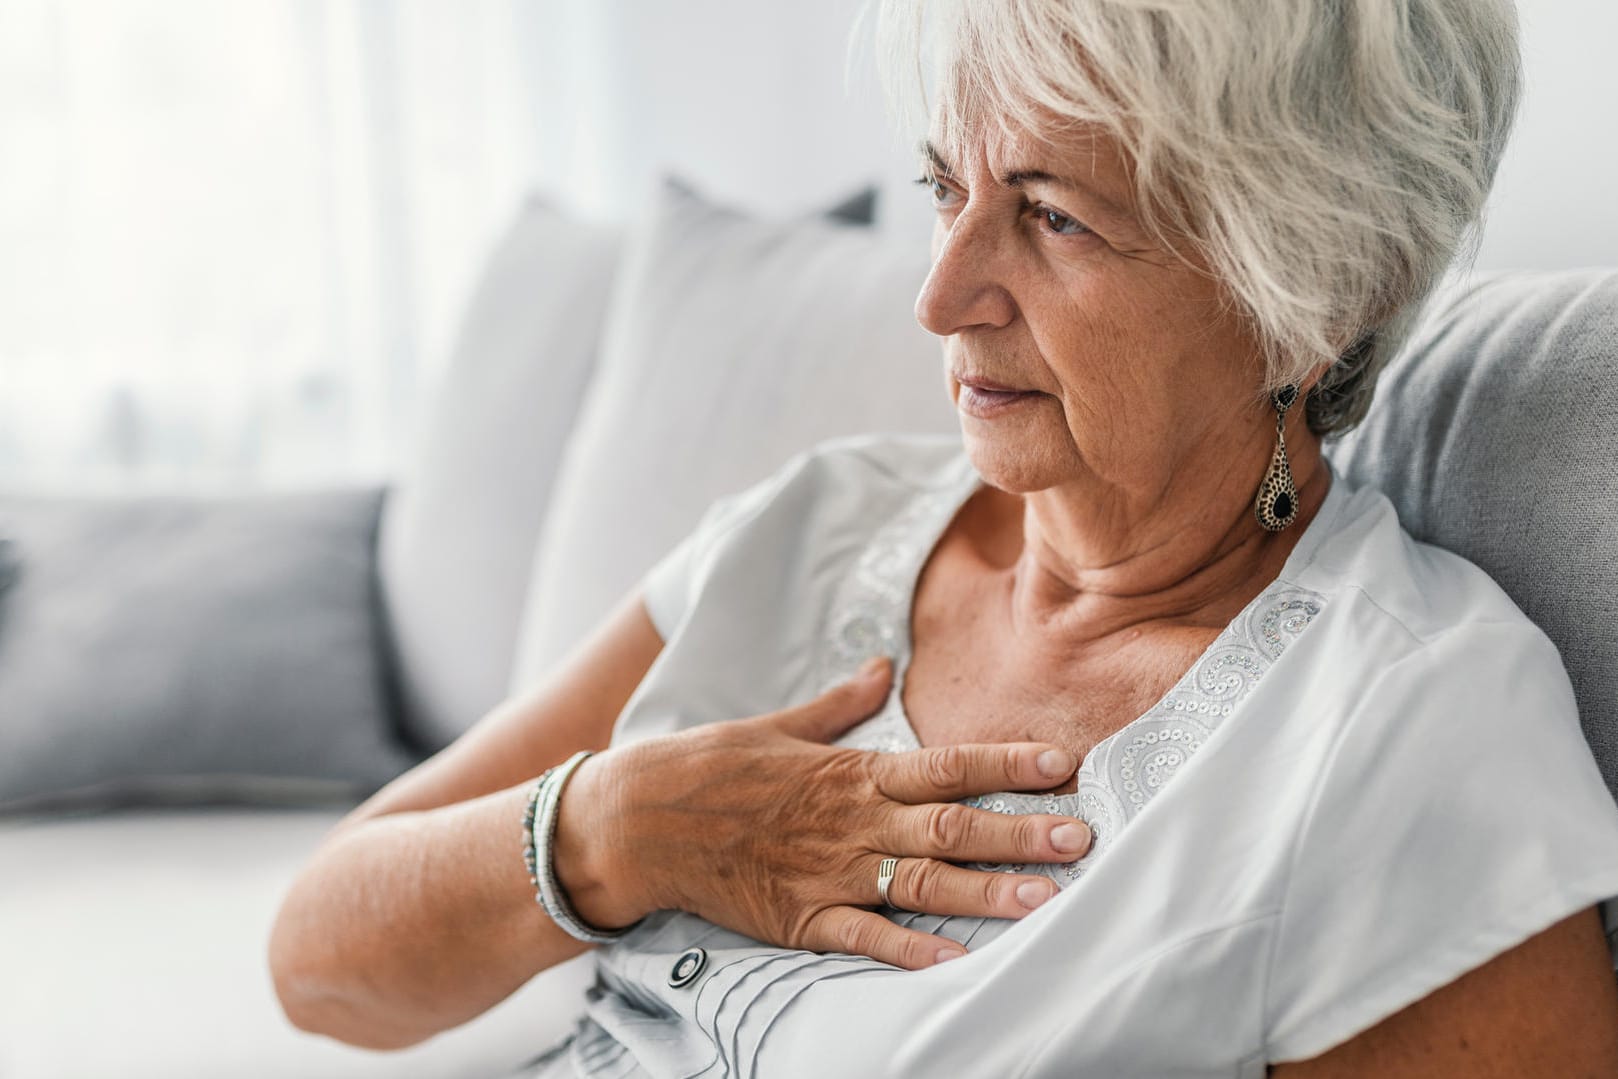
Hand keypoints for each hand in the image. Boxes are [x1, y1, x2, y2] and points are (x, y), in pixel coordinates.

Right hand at [554, 655, 1092, 969]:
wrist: (639, 820)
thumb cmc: (710, 767)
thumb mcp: (779, 724)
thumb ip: (839, 704)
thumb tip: (881, 667)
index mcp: (852, 772)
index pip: (946, 765)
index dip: (1007, 764)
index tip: (1062, 764)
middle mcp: (852, 822)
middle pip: (952, 827)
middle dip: (1021, 832)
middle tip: (1082, 839)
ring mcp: (829, 872)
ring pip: (922, 884)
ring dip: (987, 892)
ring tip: (1046, 900)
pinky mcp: (800, 917)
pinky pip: (865, 938)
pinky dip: (911, 952)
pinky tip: (958, 963)